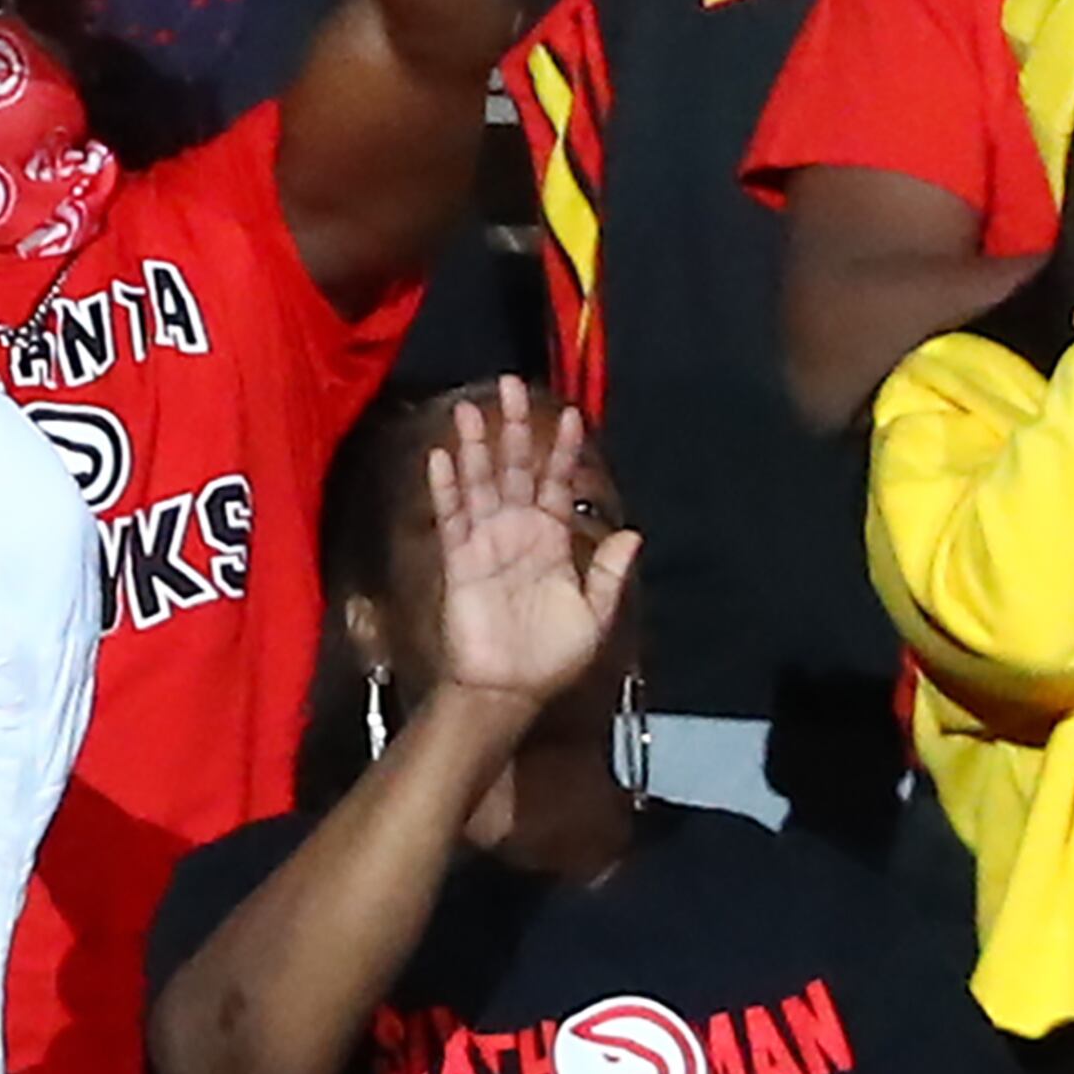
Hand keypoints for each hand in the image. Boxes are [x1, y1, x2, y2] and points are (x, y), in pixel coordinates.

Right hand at [420, 380, 639, 712]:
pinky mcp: (458, 558)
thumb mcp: (594, 613)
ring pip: (481, 484)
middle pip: (516, 470)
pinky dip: (446, 487)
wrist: (510, 687)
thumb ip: (607, 572)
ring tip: (470, 409)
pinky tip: (442, 457)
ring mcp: (486, 541)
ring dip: (475, 447)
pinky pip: (452, 516)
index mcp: (552, 538)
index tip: (571, 415)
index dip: (563, 450)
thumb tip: (632, 533)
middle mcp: (518, 530)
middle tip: (509, 386)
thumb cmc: (552, 654)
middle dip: (514, 429)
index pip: (557, 482)